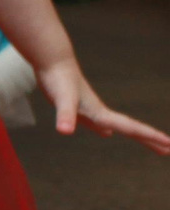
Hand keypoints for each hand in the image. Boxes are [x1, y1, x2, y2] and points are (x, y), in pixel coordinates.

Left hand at [39, 56, 169, 153]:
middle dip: (149, 139)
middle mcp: (99, 111)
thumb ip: (65, 115)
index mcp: (100, 113)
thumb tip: (65, 132)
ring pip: (117, 125)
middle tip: (168, 151)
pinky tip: (105, 131)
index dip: (150, 137)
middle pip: (130, 128)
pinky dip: (105, 128)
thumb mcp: (62, 100)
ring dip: (133, 133)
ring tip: (145, 141)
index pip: (131, 128)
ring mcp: (90, 108)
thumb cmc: (58, 79)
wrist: (52, 59)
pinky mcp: (79, 105)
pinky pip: (97, 121)